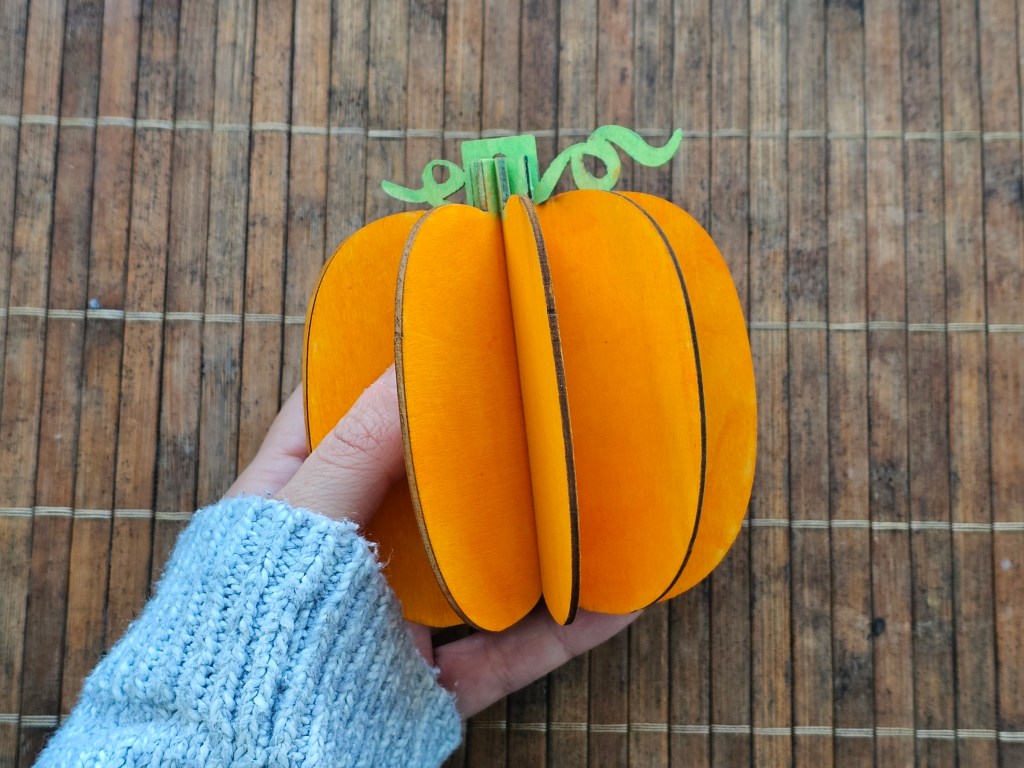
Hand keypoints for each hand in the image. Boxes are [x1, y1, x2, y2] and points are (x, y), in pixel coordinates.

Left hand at [228, 367, 638, 717]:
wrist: (250, 757)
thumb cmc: (250, 626)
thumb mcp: (299, 518)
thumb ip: (355, 448)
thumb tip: (413, 367)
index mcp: (298, 504)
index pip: (337, 414)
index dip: (380, 369)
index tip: (438, 329)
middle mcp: (351, 555)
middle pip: (424, 487)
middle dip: (476, 448)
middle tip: (532, 396)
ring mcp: (397, 618)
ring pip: (480, 566)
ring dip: (533, 538)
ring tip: (591, 488)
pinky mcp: (435, 679)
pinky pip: (512, 649)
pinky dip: (566, 629)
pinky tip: (616, 601)